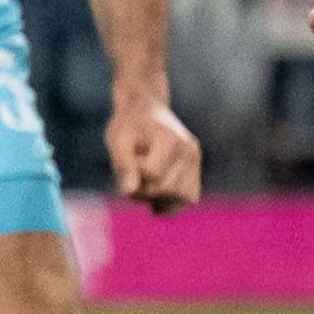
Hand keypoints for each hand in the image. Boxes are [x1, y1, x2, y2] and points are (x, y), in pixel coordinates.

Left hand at [106, 96, 203, 213]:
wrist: (146, 112)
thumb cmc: (128, 126)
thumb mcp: (118, 140)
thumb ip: (122, 165)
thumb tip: (129, 192)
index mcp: (171, 139)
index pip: (152, 173)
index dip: (132, 173)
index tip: (125, 160)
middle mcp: (189, 151)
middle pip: (167, 189)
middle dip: (143, 190)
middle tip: (130, 177)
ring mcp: (195, 162)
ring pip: (180, 199)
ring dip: (157, 198)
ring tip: (143, 183)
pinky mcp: (195, 172)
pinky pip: (186, 199)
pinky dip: (169, 202)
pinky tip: (153, 193)